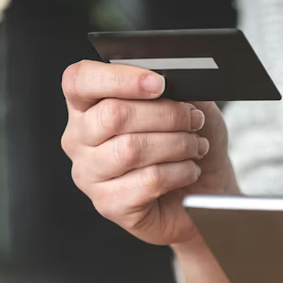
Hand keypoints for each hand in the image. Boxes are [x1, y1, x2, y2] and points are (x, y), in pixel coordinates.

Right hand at [61, 60, 239, 245]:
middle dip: (166, 114)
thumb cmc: (186, 145)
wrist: (202, 193)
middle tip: (193, 120)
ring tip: (195, 147)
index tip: (159, 84)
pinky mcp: (109, 205)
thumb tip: (173, 79)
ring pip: (131, 149)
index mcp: (88, 106)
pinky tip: (189, 171)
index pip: (79, 80)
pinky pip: (147, 181)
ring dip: (177, 144)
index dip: (119, 78)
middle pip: (113, 114)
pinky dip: (178, 172)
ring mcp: (89, 175)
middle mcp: (80, 140)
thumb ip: (172, 88)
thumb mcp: (186, 105)